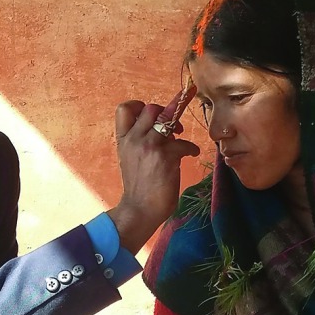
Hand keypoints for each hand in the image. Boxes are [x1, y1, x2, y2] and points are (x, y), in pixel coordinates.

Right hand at [108, 97, 200, 253]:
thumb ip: (141, 141)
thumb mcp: (131, 158)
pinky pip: (184, 143)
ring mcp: (149, 146)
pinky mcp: (165, 157)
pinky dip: (191, 148)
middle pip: (150, 108)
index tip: (151, 113)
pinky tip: (191, 154)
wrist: (139, 210)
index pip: (124, 108)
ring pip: (167, 118)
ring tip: (182, 138)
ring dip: (179, 126)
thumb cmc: (139, 186)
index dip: (139, 105)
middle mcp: (134, 139)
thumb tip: (165, 128)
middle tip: (173, 126)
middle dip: (165, 111)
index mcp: (123, 140)